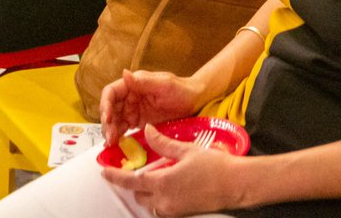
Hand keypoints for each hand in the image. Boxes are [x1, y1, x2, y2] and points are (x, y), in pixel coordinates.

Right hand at [99, 70, 202, 145]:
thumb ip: (143, 82)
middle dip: (107, 123)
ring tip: (112, 144)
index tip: (107, 118)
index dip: (105, 104)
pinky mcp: (138, 122)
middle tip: (110, 137)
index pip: (111, 92)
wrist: (195, 102)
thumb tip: (124, 73)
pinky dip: (118, 136)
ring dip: (111, 131)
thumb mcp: (164, 85)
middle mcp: (130, 96)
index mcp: (134, 84)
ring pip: (115, 120)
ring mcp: (133, 110)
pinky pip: (124, 129)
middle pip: (110, 109)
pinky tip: (117, 145)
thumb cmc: (181, 90)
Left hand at [102, 125, 245, 215]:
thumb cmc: (215, 166)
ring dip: (148, 192)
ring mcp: (172, 210)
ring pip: (150, 203)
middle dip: (135, 183)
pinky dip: (160, 198)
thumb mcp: (187, 150)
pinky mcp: (181, 214)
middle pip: (138, 194)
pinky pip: (162, 208)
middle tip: (140, 169)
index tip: (104, 172)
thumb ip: (163, 143)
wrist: (236, 184)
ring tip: (158, 176)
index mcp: (162, 183)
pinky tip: (171, 186)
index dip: (115, 176)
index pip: (131, 181)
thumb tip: (148, 130)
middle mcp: (164, 201)